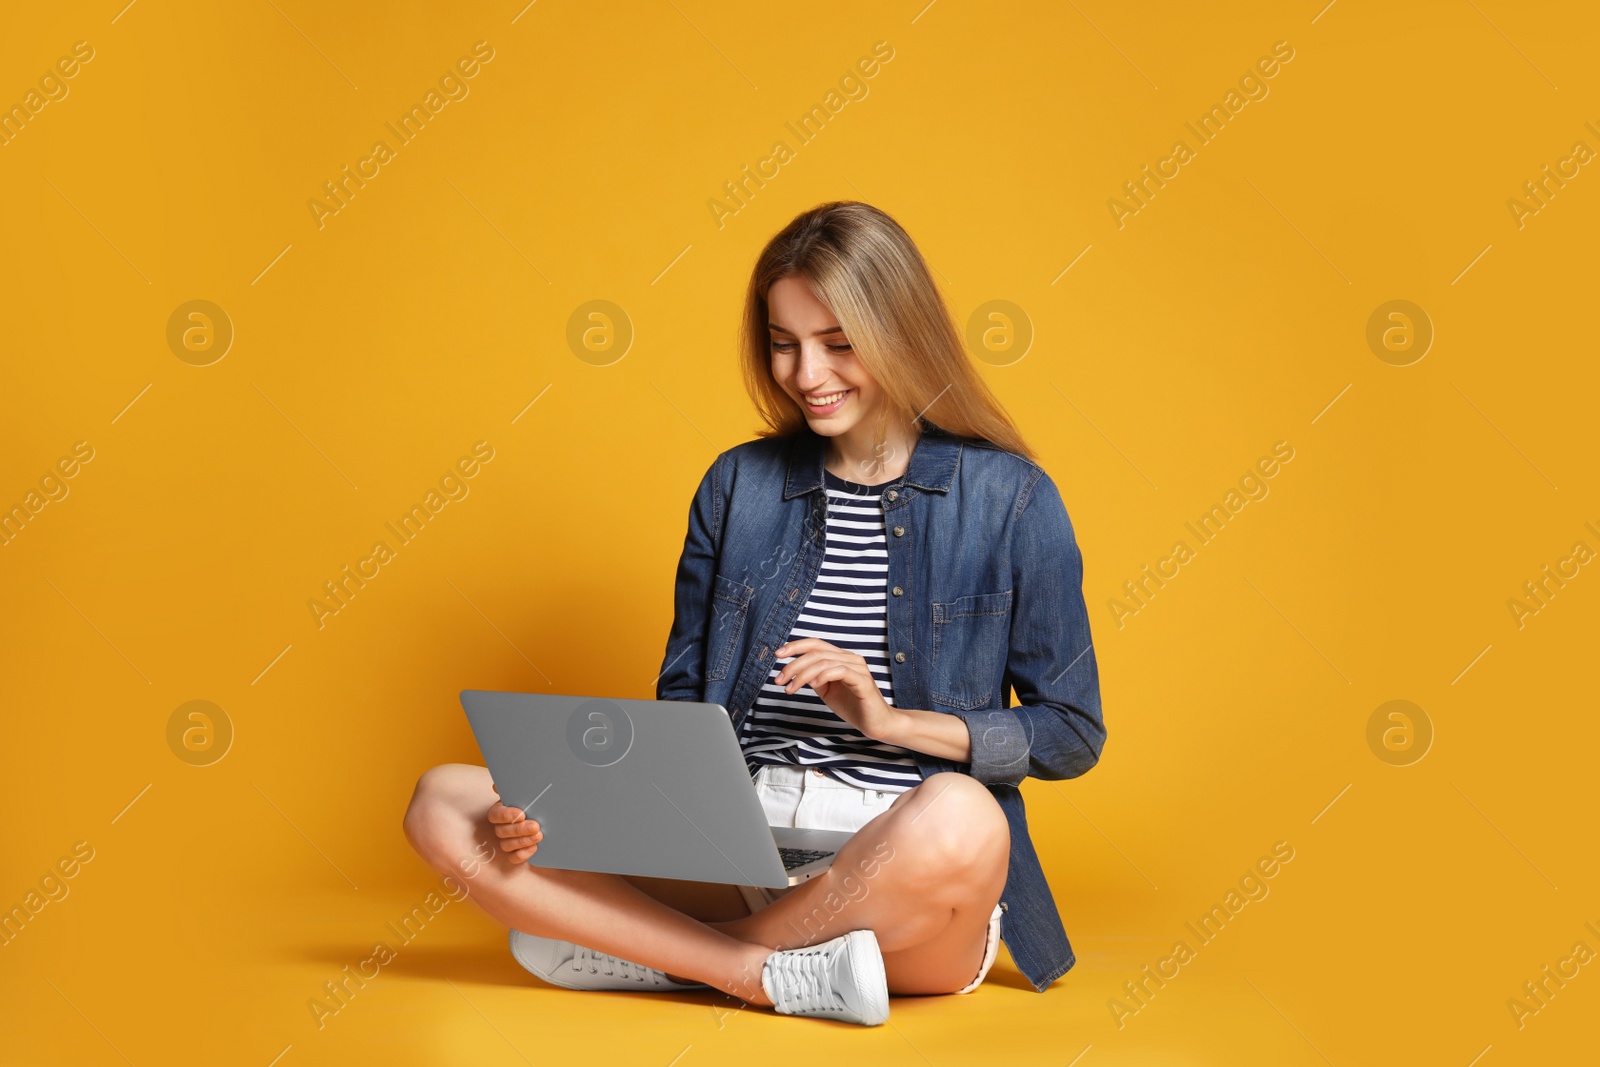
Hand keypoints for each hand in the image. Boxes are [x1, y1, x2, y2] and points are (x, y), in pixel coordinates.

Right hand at [487, 781, 542, 862]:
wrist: (551, 817)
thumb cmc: (537, 804)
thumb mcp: (530, 793)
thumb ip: (517, 789)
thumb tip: (498, 786)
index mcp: (502, 810)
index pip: (496, 814)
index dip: (506, 815)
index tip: (522, 814)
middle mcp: (501, 826)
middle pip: (501, 831)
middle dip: (519, 829)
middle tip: (536, 826)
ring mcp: (507, 841)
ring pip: (506, 845)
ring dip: (522, 841)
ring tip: (539, 836)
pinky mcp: (515, 853)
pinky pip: (513, 858)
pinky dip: (522, 854)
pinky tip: (534, 848)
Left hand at [773, 638, 902, 742]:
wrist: (876, 723)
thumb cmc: (853, 706)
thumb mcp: (827, 690)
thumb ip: (814, 678)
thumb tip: (796, 672)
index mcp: (841, 658)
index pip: (816, 644)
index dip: (796, 646)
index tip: (778, 655)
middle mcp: (850, 658)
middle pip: (816, 652)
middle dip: (793, 665)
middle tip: (779, 680)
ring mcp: (858, 668)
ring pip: (825, 662)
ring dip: (802, 675)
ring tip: (790, 688)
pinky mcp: (863, 681)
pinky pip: (840, 671)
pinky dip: (823, 676)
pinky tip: (813, 685)